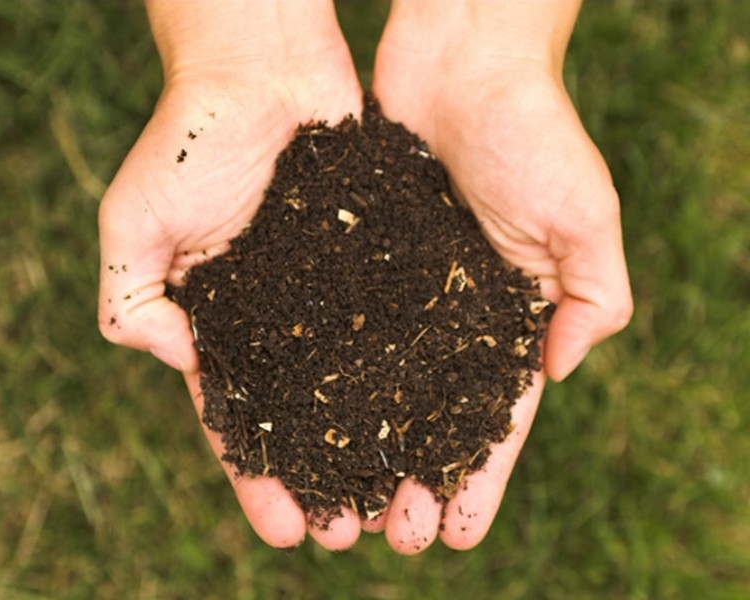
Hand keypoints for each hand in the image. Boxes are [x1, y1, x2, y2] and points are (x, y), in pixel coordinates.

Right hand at [98, 0, 363, 550]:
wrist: (262, 65)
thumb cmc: (191, 137)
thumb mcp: (132, 222)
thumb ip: (131, 298)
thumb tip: (175, 359)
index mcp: (222, 321)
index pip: (239, 418)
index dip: (258, 476)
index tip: (284, 529)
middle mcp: (281, 317)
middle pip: (306, 416)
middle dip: (325, 476)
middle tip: (351, 532)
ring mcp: (333, 293)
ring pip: (359, 384)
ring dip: (376, 444)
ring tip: (400, 498)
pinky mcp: (379, 262)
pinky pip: (400, 326)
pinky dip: (415, 374)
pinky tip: (436, 419)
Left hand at [371, 0, 632, 551]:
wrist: (461, 59)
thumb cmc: (534, 129)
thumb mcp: (585, 214)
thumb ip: (592, 295)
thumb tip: (556, 369)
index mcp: (509, 316)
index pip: (495, 418)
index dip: (477, 478)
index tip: (454, 533)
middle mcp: (451, 315)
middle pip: (427, 418)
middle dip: (412, 479)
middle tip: (387, 536)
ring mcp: (400, 292)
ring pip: (374, 388)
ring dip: (359, 448)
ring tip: (339, 504)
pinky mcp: (354, 261)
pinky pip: (332, 329)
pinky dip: (318, 379)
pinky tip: (299, 424)